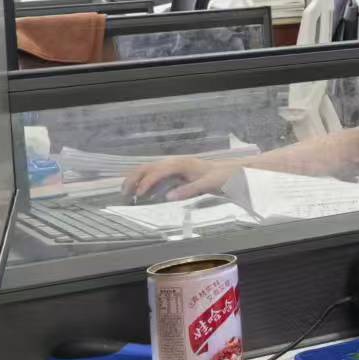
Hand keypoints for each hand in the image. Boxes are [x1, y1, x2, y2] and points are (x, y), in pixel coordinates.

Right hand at [121, 156, 238, 201]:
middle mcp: (176, 162)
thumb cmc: (223, 176)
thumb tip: (168, 197)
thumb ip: (189, 190)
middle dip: (134, 178)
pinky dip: (147, 182)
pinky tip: (144, 192)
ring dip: (138, 179)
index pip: (158, 171)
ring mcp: (176, 166)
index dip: (147, 182)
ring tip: (127, 193)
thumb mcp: (209, 184)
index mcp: (182, 164)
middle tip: (124, 193)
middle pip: (149, 167)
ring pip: (151, 169)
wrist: (234, 171)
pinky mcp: (178, 172)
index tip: (139, 194)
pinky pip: (158, 175)